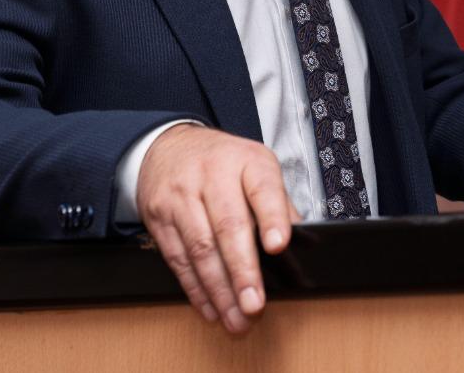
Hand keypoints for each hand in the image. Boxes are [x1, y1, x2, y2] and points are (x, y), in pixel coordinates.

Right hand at [137, 125, 299, 333]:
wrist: (168, 146)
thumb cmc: (223, 163)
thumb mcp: (256, 167)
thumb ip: (278, 203)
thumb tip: (304, 243)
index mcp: (246, 160)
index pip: (262, 188)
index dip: (272, 218)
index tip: (279, 246)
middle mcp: (212, 174)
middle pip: (228, 225)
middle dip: (242, 271)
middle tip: (254, 304)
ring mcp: (181, 195)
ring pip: (201, 248)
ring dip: (219, 290)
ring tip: (236, 317)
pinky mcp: (159, 216)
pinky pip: (177, 258)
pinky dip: (195, 289)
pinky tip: (211, 307)